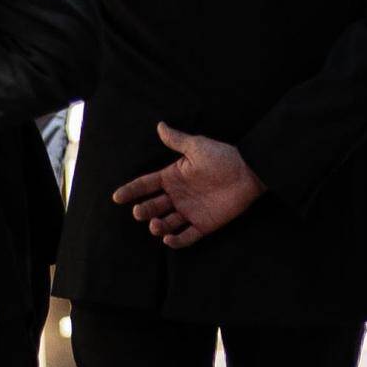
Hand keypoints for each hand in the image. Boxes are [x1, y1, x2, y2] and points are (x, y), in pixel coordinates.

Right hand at [116, 123, 261, 245]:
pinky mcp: (203, 225)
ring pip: (167, 223)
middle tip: (140, 211)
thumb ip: (177, 140)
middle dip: (144, 210)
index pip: (146, 184)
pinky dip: (176, 241)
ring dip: (158, 226)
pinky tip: (169, 239)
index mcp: (173, 177)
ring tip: (155, 224)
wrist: (248, 173)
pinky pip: (187, 236)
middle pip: (154, 205)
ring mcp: (190, 211)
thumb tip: (160, 125)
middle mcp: (178, 196)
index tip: (117, 197)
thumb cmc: (223, 156)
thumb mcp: (197, 146)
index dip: (131, 190)